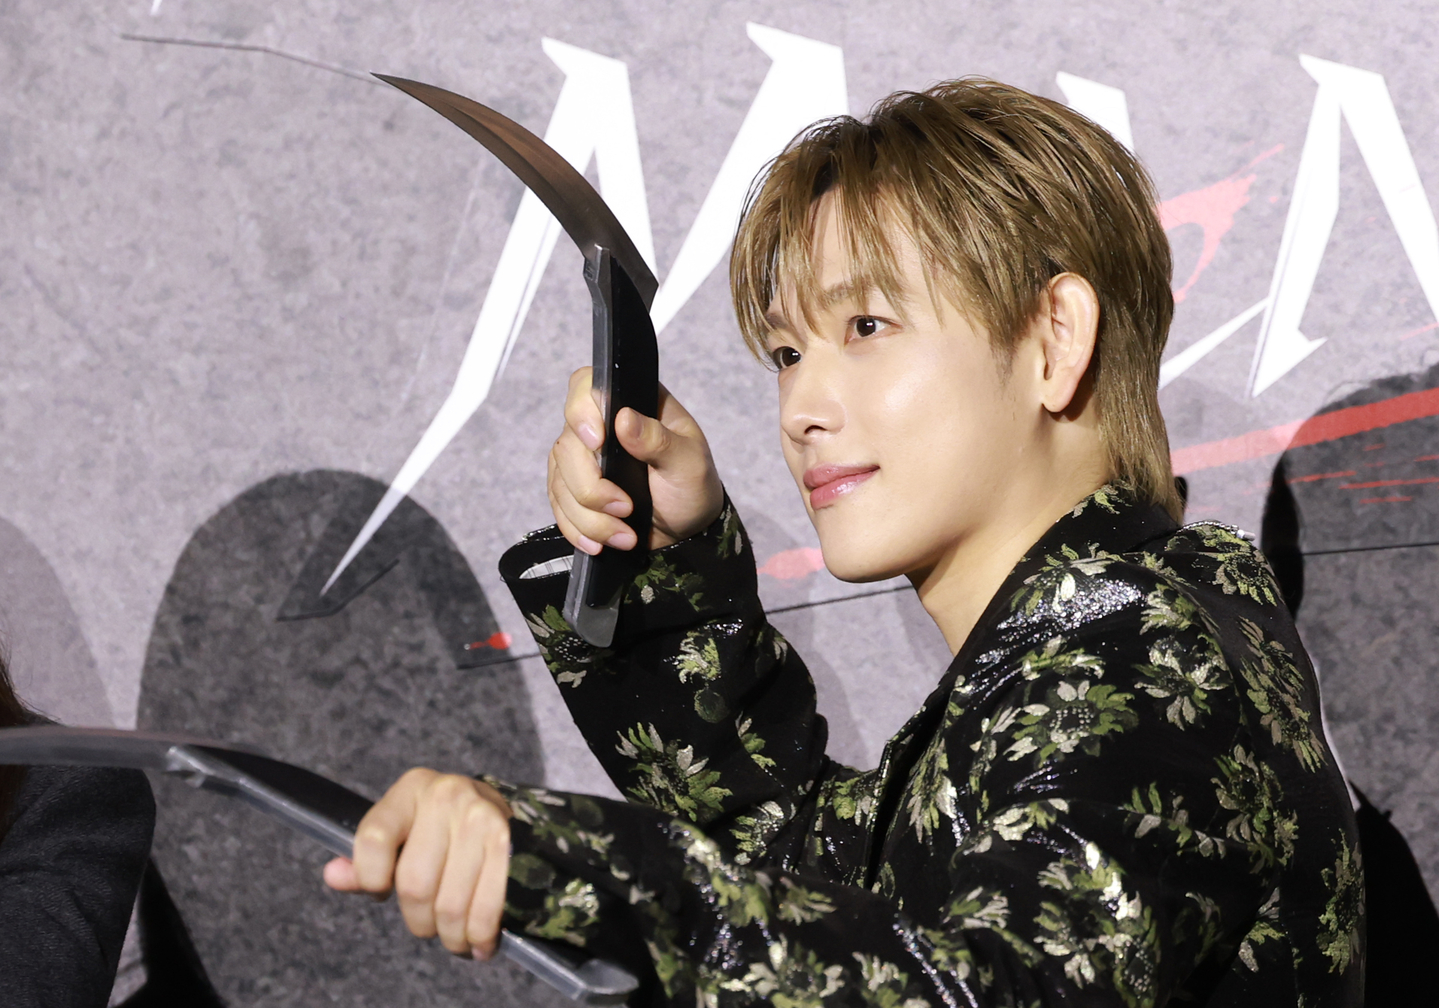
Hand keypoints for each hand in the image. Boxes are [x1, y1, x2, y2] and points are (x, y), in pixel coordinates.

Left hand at [323, 769, 511, 959]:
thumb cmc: (441, 828)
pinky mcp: (509, 843)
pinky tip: (479, 942)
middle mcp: (446, 796)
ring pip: (450, 904)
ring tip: (455, 939)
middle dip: (419, 921)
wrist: (499, 810)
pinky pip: (487, 907)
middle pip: (414, 885)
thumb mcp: (401, 832)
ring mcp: (481, 817)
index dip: (371, 878)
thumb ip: (366, 859)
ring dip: (452, 936)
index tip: (381, 890)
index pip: (373, 841)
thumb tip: (332, 874)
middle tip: (428, 927)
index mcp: (410, 789)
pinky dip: (480, 935)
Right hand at [548, 368, 723, 552]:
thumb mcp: (689, 463)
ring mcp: (583, 458)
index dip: (581, 411)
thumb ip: (659, 441)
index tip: (598, 443)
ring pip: (560, 481)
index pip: (586, 386)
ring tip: (624, 535)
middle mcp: (602, 426)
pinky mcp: (573, 489)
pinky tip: (600, 543)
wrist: (686, 531)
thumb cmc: (693, 487)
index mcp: (632, 405)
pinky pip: (558, 506)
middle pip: (568, 445)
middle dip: (592, 487)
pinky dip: (578, 528)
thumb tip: (624, 419)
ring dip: (589, 516)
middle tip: (626, 509)